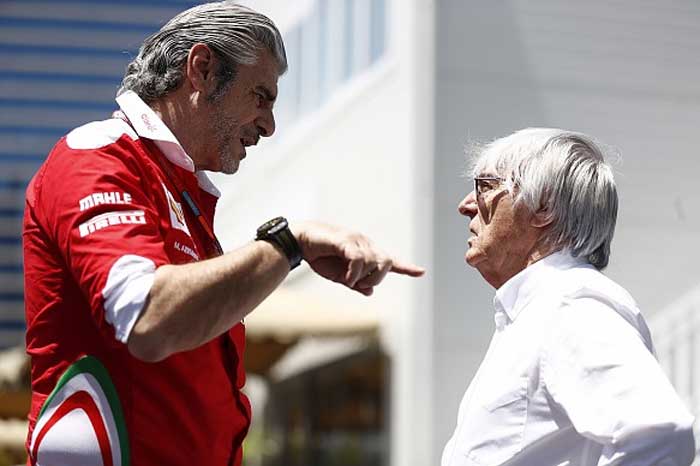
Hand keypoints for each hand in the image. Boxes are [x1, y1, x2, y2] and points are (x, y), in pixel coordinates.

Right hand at [292, 221, 424, 295]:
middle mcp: (365, 244)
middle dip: (377, 278)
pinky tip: (346, 278)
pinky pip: (358, 259)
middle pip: (387, 262)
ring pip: (374, 262)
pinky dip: (354, 272)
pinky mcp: (345, 240)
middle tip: (359, 284)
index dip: (406, 267)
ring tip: (348, 280)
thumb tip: (371, 291)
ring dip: (363, 277)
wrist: (301, 242)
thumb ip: (356, 283)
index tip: (420, 272)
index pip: (390, 260)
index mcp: (366, 253)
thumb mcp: (339, 276)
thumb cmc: (320, 256)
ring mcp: (356, 241)